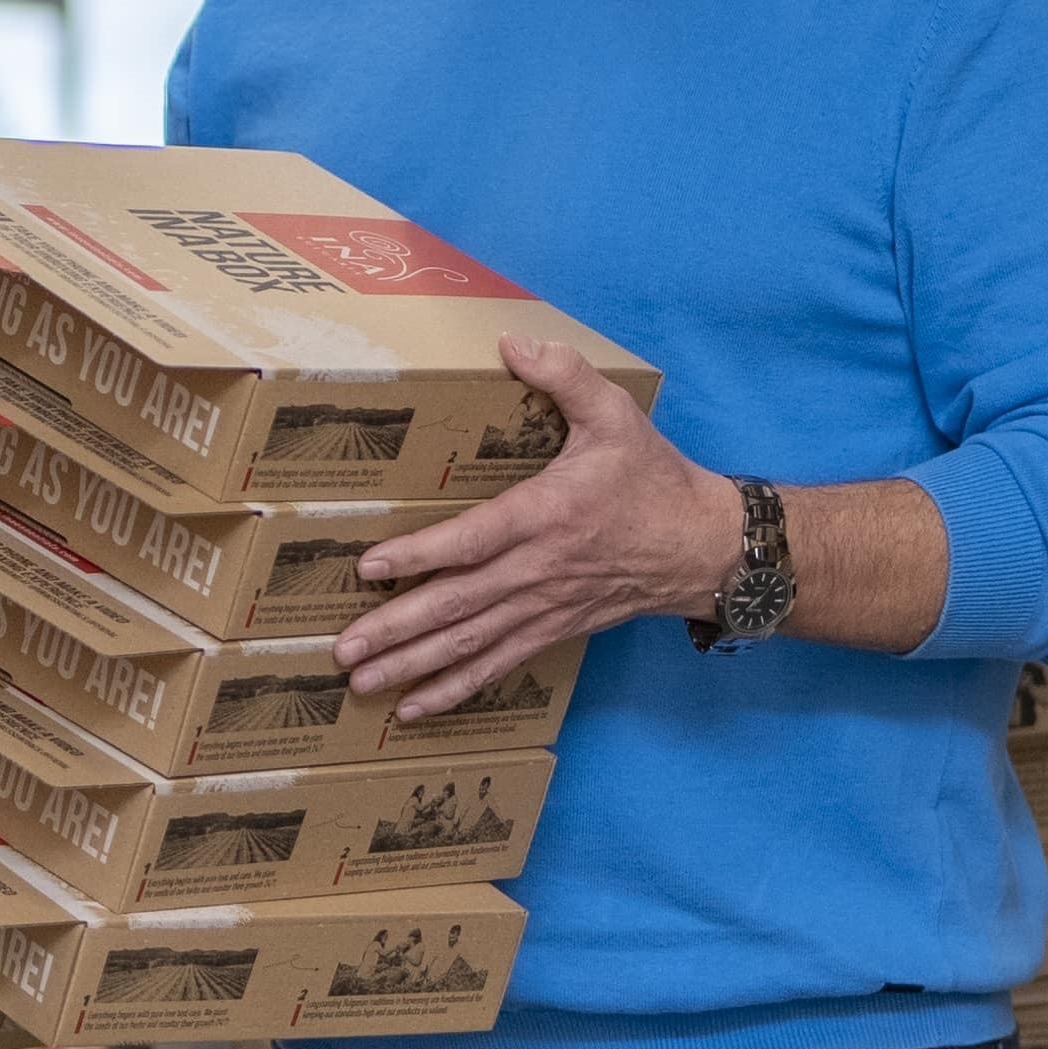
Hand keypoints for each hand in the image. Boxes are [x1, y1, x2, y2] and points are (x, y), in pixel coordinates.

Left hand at [329, 338, 739, 717]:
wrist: (706, 547)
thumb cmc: (652, 479)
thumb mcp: (615, 415)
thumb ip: (564, 376)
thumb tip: (514, 341)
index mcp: (545, 515)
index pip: (472, 540)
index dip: (420, 555)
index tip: (369, 567)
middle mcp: (537, 570)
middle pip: (458, 605)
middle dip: (397, 630)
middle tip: (342, 650)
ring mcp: (543, 607)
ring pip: (470, 643)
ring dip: (413, 667)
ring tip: (360, 684)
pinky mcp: (552, 630)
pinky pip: (497, 665)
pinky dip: (455, 689)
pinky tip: (414, 707)